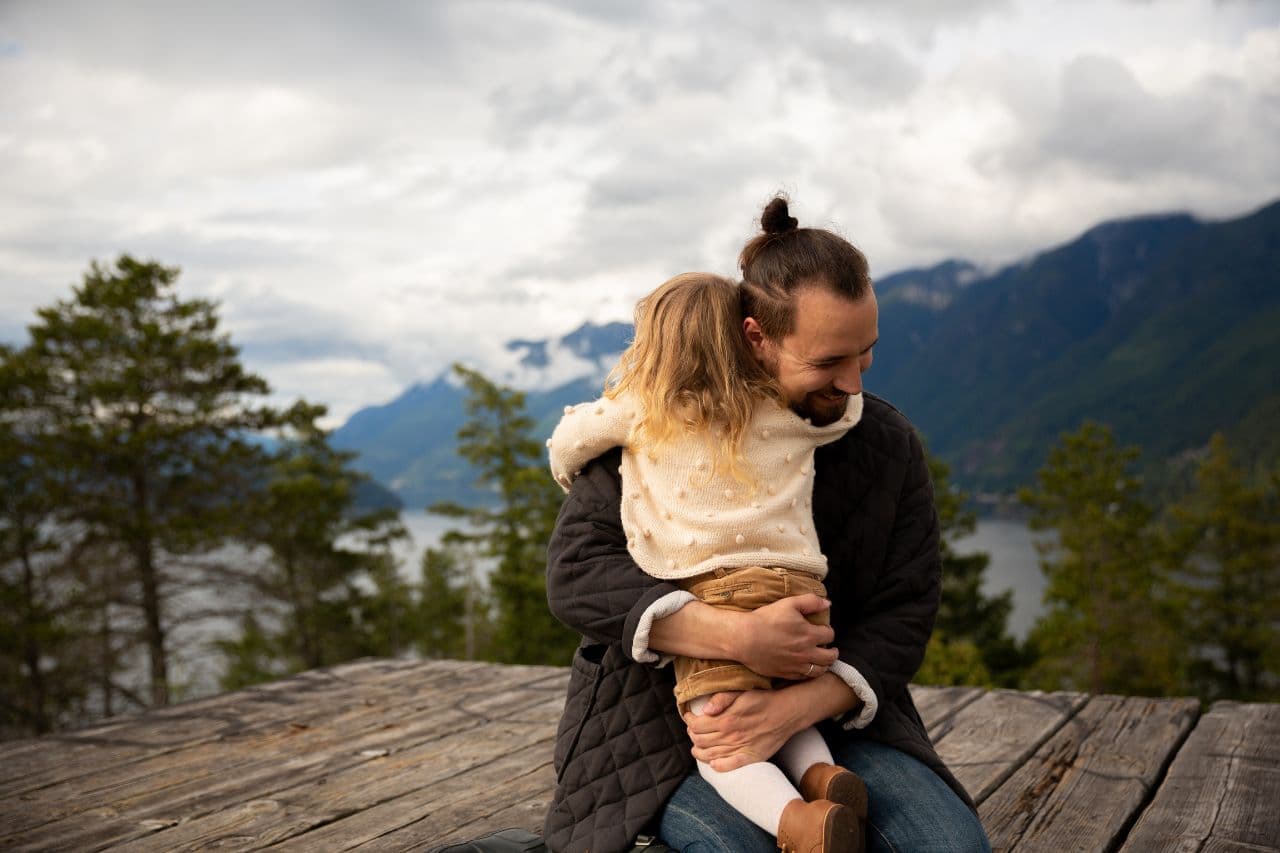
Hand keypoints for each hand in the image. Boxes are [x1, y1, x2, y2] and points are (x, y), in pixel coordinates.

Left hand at [683, 688, 803, 771]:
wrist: (787, 713)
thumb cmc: (762, 700)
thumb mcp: (741, 692)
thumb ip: (721, 699)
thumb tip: (705, 710)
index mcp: (726, 719)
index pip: (696, 725)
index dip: (689, 721)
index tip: (689, 717)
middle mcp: (731, 736)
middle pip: (700, 740)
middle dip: (692, 735)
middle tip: (692, 731)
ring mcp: (740, 748)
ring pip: (710, 755)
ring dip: (699, 752)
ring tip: (696, 747)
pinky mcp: (750, 757)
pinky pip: (729, 766)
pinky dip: (718, 766)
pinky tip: (713, 763)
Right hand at [735, 594, 837, 679]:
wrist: (744, 638)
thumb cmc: (766, 619)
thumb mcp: (789, 603)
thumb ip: (811, 602)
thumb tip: (828, 603)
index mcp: (809, 634)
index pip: (830, 635)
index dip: (828, 631)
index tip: (823, 630)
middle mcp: (806, 652)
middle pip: (830, 657)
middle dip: (833, 652)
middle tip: (830, 649)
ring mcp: (796, 665)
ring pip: (819, 670)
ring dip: (824, 665)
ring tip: (821, 660)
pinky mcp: (786, 673)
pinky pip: (804, 677)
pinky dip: (809, 673)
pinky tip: (806, 667)